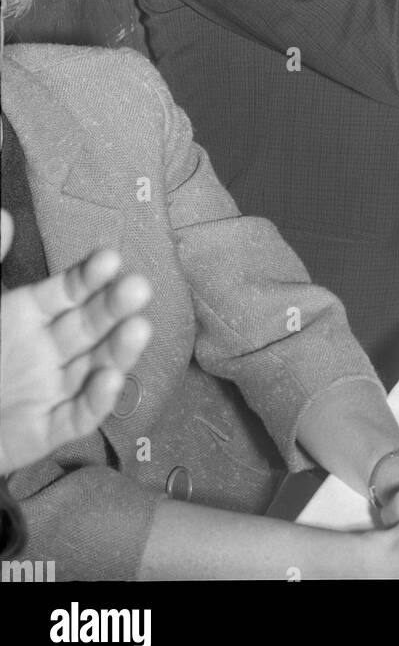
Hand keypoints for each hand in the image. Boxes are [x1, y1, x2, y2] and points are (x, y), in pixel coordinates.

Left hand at [0, 211, 152, 473]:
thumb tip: (4, 216)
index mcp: (31, 314)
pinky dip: (96, 400)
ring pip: (94, 366)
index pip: (69, 290)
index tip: (110, 258)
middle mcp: (50, 348)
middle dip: (115, 307)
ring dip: (119, 349)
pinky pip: (77, 416)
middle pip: (89, 325)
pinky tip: (110, 379)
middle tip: (139, 286)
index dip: (89, 276)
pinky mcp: (48, 429)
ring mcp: (53, 389)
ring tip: (139, 328)